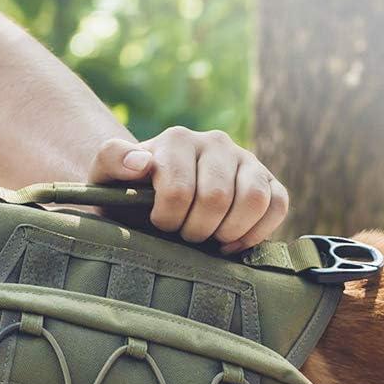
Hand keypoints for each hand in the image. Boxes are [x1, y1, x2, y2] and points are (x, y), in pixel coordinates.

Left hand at [87, 129, 288, 252]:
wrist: (153, 200)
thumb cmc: (128, 194)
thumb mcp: (105, 179)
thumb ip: (111, 161)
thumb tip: (140, 163)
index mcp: (177, 140)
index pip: (179, 190)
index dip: (167, 220)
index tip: (157, 225)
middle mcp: (216, 142)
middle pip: (216, 199)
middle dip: (196, 230)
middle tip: (182, 235)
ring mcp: (246, 160)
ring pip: (253, 200)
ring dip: (228, 232)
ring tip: (208, 238)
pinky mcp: (269, 181)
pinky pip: (278, 205)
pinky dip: (257, 232)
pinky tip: (232, 243)